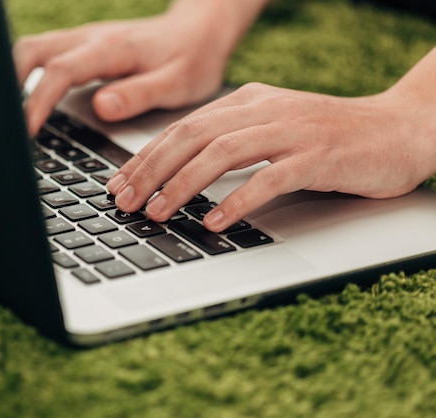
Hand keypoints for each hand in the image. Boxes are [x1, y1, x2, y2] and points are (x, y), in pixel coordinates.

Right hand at [14, 0, 266, 135]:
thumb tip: (101, 106)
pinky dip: (29, 76)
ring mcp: (85, 41)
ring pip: (34, 49)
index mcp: (111, 50)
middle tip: (5, 125)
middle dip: (10, 84)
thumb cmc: (191, 60)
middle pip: (32, 50)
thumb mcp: (176, 83)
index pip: (60, 71)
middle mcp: (91, 39)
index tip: (26, 132)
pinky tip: (29, 101)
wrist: (200, 33)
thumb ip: (139, 95)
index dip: (38, 101)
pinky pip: (46, 56)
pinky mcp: (85, 48)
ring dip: (15, 78)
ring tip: (10, 118)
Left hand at [106, 74, 435, 232]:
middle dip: (151, 171)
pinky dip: (237, 201)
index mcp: (247, 101)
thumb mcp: (269, 129)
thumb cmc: (327, 138)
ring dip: (184, 185)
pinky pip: (269, 178)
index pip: (182, 128)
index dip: (145, 157)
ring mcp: (291, 131)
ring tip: (158, 212)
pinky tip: (214, 222)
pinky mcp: (318, 156)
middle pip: (192, 137)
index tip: (118, 184)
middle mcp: (264, 110)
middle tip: (125, 202)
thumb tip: (177, 176)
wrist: (397, 129)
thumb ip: (229, 143)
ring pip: (222, 153)